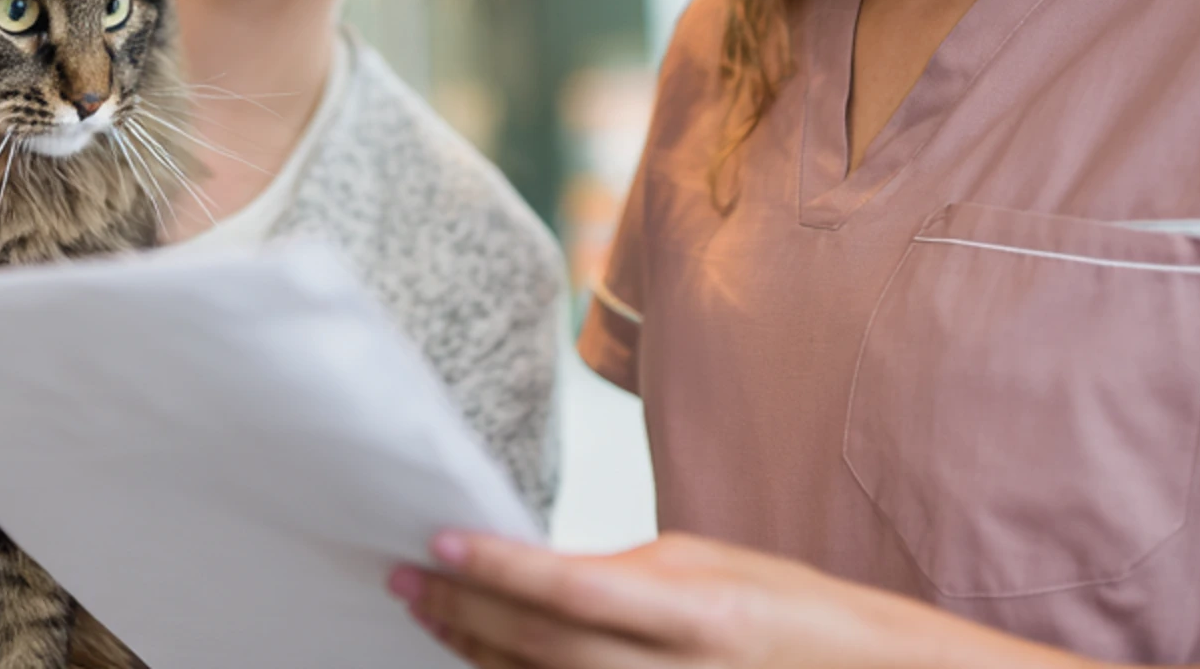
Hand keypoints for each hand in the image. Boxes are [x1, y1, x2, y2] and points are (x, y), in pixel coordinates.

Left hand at [390, 531, 1065, 668]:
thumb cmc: (792, 616)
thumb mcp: (713, 567)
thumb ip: (624, 574)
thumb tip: (539, 572)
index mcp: (698, 614)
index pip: (574, 590)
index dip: (498, 568)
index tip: (438, 542)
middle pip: (542, 649)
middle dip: (465, 611)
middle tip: (406, 578)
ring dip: (477, 656)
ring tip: (432, 615)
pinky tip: (486, 664)